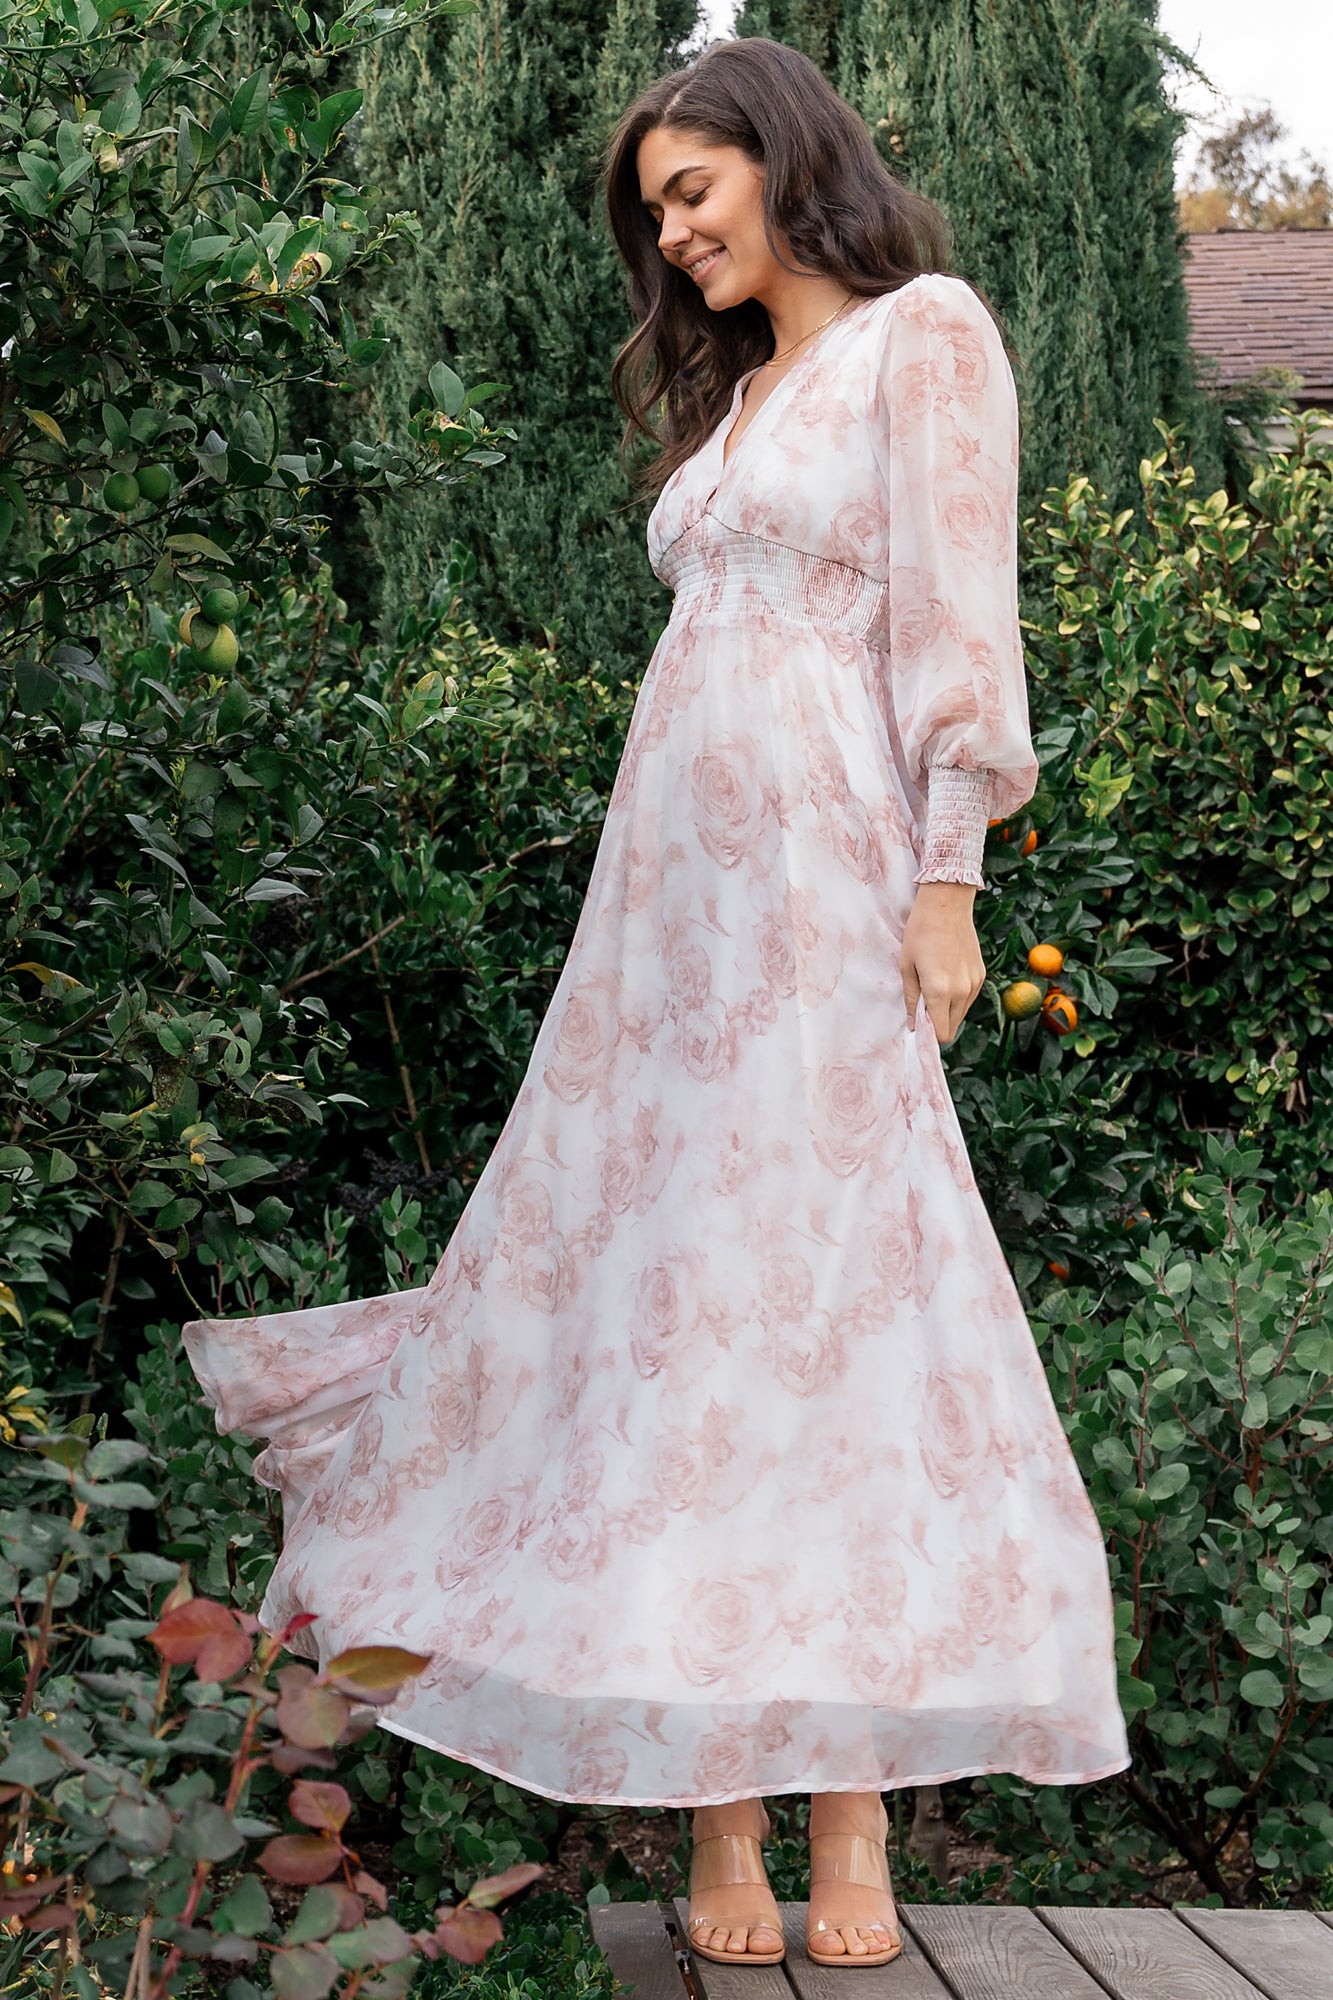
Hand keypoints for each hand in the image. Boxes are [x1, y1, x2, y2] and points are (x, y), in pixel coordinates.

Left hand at [901, 881, 985, 1044]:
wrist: (947, 906)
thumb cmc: (920, 933)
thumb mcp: (906, 966)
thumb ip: (912, 999)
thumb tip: (914, 1024)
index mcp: (940, 991)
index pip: (941, 1033)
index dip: (928, 1034)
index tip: (918, 1025)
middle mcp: (961, 991)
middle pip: (952, 1027)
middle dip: (937, 1023)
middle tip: (923, 1005)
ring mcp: (974, 983)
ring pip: (961, 1014)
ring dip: (947, 1011)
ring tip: (934, 986)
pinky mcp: (981, 975)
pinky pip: (969, 998)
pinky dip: (957, 997)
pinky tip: (947, 976)